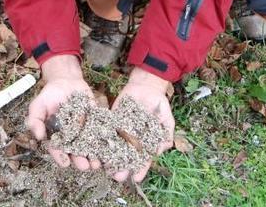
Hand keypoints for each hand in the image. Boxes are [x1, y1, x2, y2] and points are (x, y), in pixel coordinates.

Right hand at [25, 55, 101, 170]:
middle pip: (75, 152)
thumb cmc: (48, 96)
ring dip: (93, 156)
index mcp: (56, 136)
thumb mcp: (37, 106)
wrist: (65, 81)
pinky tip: (108, 146)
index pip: (58, 150)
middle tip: (84, 167)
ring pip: (89, 146)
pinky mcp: (95, 122)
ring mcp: (84, 130)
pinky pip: (101, 132)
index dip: (61, 157)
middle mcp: (71, 137)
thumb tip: (38, 137)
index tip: (64, 163)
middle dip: (80, 160)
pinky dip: (104, 140)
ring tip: (97, 163)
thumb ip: (35, 121)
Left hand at [109, 67, 174, 182]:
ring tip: (107, 168)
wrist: (146, 87)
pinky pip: (107, 131)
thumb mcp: (166, 118)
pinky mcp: (112, 121)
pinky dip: (102, 140)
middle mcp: (132, 139)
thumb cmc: (159, 104)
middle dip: (123, 167)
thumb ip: (166, 134)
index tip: (136, 178)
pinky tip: (98, 149)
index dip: (140, 169)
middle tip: (118, 177)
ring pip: (115, 147)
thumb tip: (161, 150)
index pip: (143, 159)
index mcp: (145, 142)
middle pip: (127, 157)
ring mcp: (122, 131)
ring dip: (111, 158)